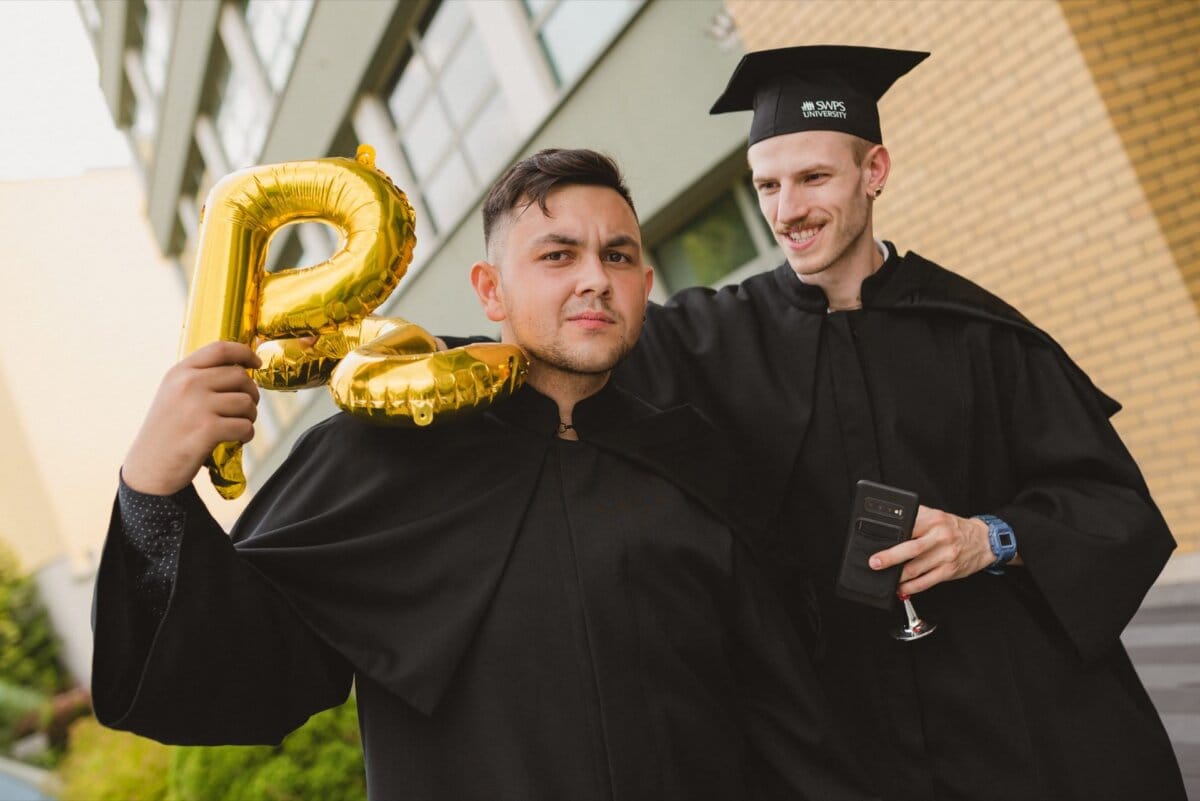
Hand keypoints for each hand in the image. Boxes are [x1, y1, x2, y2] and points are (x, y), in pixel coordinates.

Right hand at [122, 341, 261, 495]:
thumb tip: (240, 368)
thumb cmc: (167, 432)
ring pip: (246, 402)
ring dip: (250, 416)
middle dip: (251, 393)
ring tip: (238, 425)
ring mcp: (197, 406)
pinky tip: (237, 439)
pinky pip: (245, 426)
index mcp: (180, 372)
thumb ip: (200, 378)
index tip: (256, 362)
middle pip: (240, 376)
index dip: (244, 352)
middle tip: (245, 409)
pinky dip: (247, 434)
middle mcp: (188, 384)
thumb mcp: (174, 394)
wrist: (149, 468)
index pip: (220, 349)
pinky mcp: (207, 430)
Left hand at [869, 505, 994, 595]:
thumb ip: (916, 517)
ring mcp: (945, 556)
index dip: (892, 535)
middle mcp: (941, 537)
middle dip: (890, 557)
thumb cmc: (955, 528)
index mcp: (934, 520)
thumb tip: (891, 523)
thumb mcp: (937, 516)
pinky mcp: (948, 571)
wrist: (983, 541)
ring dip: (898, 577)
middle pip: (911, 549)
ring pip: (916, 569)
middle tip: (875, 563)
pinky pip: (926, 582)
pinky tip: (902, 588)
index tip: (877, 541)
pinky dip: (911, 587)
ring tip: (886, 578)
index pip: (909, 527)